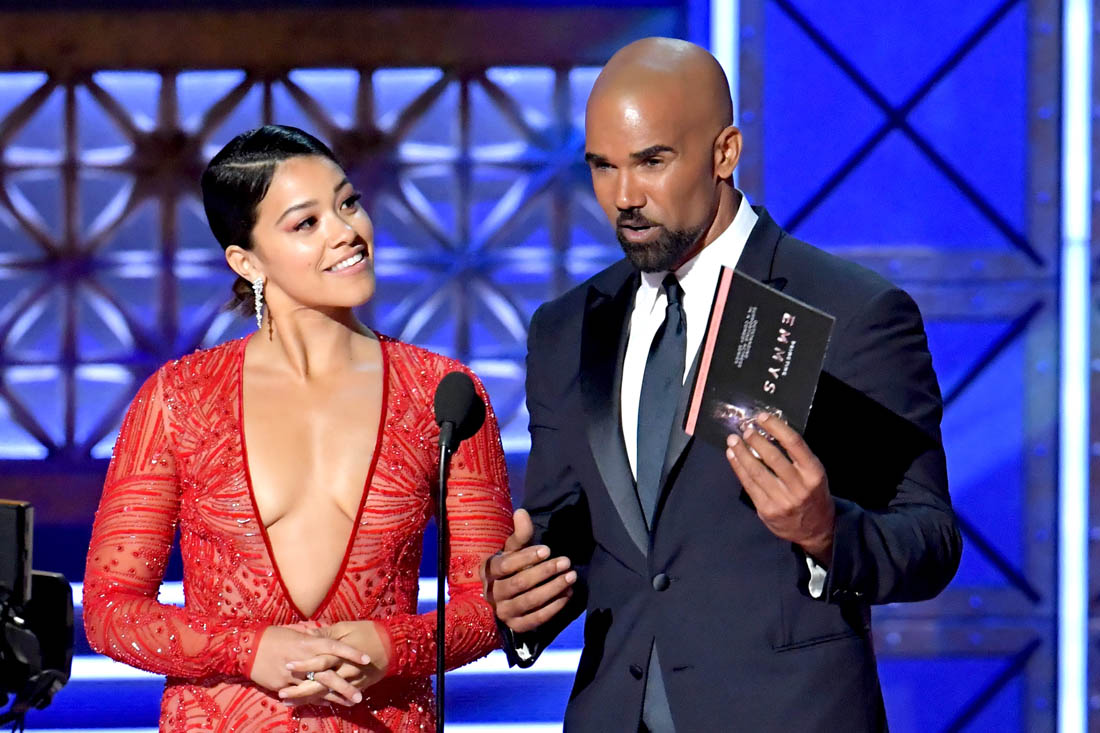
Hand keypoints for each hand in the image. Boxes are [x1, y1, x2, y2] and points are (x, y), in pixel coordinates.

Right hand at [250, 625, 370, 705]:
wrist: (249, 647)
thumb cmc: (275, 637)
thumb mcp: (296, 633)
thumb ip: (313, 636)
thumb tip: (327, 635)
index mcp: (308, 642)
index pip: (334, 646)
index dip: (351, 652)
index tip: (367, 659)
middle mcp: (303, 659)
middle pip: (329, 674)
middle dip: (346, 686)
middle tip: (361, 695)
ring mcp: (293, 675)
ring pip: (317, 688)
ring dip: (335, 697)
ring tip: (350, 703)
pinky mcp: (283, 685)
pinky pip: (302, 695)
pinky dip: (315, 700)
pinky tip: (329, 704)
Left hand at [280, 621, 388, 706]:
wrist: (394, 644)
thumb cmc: (368, 631)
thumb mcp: (346, 627)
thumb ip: (326, 632)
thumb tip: (308, 634)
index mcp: (342, 652)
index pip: (320, 660)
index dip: (304, 664)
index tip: (287, 665)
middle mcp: (346, 668)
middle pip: (320, 682)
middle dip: (300, 689)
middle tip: (281, 695)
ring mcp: (353, 680)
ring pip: (328, 694)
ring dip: (308, 699)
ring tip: (290, 704)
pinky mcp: (359, 686)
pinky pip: (340, 697)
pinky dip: (325, 702)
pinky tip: (311, 705)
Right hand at [481, 508, 576, 633]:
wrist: (506, 597)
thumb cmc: (512, 566)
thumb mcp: (513, 549)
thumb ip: (520, 533)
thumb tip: (522, 512)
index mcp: (489, 571)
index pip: (505, 565)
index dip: (526, 557)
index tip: (547, 550)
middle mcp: (493, 593)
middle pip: (519, 583)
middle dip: (545, 572)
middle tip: (566, 561)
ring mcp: (504, 612)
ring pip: (529, 601)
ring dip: (553, 589)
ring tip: (571, 577)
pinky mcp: (517, 626)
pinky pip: (536, 619)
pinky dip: (554, 607)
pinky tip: (568, 594)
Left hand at [725, 412, 835, 564]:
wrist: (816, 529)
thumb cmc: (813, 494)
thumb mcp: (814, 474)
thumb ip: (796, 457)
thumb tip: (768, 432)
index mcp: (814, 473)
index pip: (794, 444)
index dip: (776, 427)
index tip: (762, 417)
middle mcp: (799, 486)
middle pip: (773, 457)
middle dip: (756, 440)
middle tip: (745, 429)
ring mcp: (782, 500)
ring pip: (757, 472)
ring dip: (742, 453)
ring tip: (733, 440)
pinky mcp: (767, 510)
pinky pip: (749, 485)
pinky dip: (739, 468)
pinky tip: (733, 457)